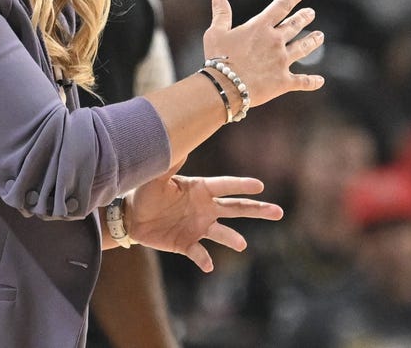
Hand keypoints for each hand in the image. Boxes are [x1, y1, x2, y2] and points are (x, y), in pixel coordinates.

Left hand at [125, 163, 282, 272]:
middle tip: (278, 212)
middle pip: (236, 208)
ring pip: (222, 233)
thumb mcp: (156, 177)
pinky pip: (200, 253)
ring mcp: (198, 227)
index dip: (241, 185)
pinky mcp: (187, 244)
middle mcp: (205, 208)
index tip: (260, 185)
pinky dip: (205, 259)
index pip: (225, 186)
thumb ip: (169, 165)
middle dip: (257, 210)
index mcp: (200, 189)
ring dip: (232, 238)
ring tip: (242, 244)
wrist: (132, 216)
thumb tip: (180, 146)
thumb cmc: (145, 191)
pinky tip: (209, 265)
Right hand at [203, 0, 324, 108]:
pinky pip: (302, 81)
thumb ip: (221, 15)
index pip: (281, 6)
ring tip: (320, 36)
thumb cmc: (218, 58)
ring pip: (302, 49)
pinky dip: (311, 81)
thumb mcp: (215, 33)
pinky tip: (320, 81)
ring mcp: (281, 61)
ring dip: (312, 41)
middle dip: (304, 18)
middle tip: (311, 13)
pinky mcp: (283, 81)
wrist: (225, 86)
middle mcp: (275, 41)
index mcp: (260, 27)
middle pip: (294, 26)